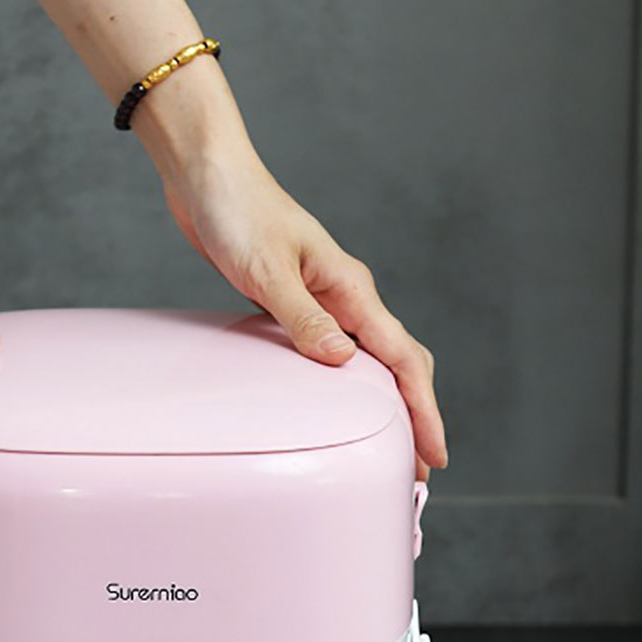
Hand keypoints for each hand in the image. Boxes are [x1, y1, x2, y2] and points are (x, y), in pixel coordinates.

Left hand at [161, 149, 447, 478]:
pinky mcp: (293, 300)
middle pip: (397, 362)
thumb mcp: (268, 270)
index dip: (423, 410)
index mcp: (350, 287)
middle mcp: (345, 295)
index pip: (402, 359)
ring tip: (384, 443)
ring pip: (367, 357)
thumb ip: (304, 318)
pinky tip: (332, 401)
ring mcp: (321, 298)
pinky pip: (331, 349)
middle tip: (416, 466)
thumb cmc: (237, 212)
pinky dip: (343, 381)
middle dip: (413, 414)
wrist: (206, 175)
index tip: (435, 454)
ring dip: (381, 400)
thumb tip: (343, 362)